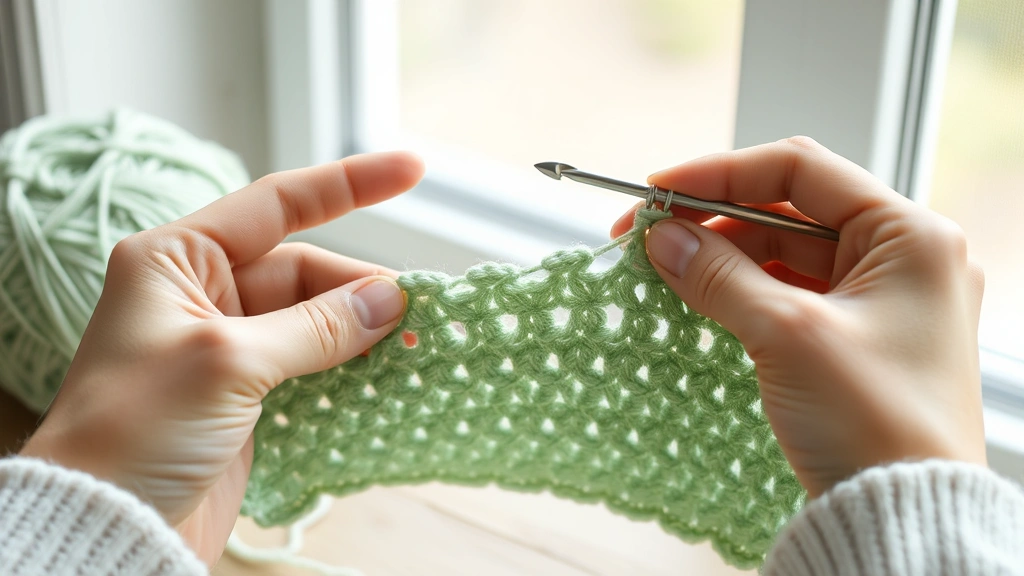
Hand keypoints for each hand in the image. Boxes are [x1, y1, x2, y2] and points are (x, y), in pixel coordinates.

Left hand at [21, 152, 424, 564]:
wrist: (107, 525)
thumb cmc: (133, 431)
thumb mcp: (228, 362)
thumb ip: (315, 326)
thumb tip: (391, 298)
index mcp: (178, 261)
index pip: (276, 204)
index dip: (349, 184)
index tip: (412, 170)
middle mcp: (201, 294)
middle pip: (306, 271)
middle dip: (362, 288)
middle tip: (419, 310)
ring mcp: (227, 346)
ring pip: (315, 320)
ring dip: (362, 331)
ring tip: (414, 343)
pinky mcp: (246, 394)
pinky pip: (312, 365)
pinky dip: (349, 368)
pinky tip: (385, 375)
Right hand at [612, 137, 985, 496]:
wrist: (904, 515)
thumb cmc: (875, 424)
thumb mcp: (787, 335)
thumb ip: (719, 274)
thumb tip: (662, 238)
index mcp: (910, 235)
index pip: (800, 168)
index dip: (720, 173)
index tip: (658, 191)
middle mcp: (902, 255)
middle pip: (789, 208)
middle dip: (713, 217)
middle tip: (647, 235)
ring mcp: (881, 296)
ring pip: (784, 251)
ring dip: (723, 254)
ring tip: (663, 267)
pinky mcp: (858, 334)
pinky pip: (789, 291)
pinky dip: (742, 288)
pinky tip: (699, 294)